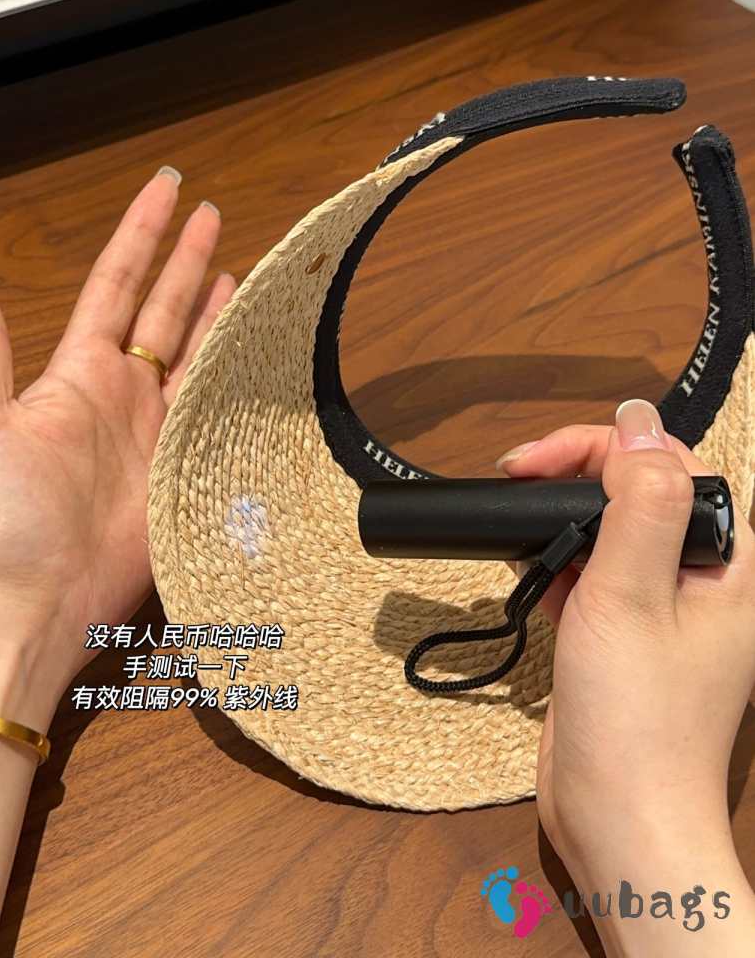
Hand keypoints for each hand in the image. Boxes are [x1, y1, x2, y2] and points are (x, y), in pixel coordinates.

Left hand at [0, 167, 235, 688]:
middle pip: (164, 309)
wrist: (34, 600)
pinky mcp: (182, 468)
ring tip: (237, 268)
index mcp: (74, 372)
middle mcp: (119, 393)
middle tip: (212, 214)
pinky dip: (235, 373)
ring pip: (195, 352)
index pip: (116, 284)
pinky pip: (216, 408)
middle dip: (187, 260)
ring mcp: (154, 431)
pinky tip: (252, 347)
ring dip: (214, 308)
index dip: (142, 236)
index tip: (166, 191)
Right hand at [498, 400, 754, 896]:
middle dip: (573, 476)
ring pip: (609, 530)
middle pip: (637, 490)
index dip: (600, 448)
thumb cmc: (637, 718)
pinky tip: (525, 571)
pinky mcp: (626, 635)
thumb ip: (638, 503)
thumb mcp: (632, 595)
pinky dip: (556, 563)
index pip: (667, 465)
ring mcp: (664, 609)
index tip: (534, 463)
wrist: (619, 822)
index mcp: (728, 560)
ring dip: (559, 519)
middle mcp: (703, 577)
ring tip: (515, 526)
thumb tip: (636, 420)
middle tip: (514, 480)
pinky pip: (592, 574)